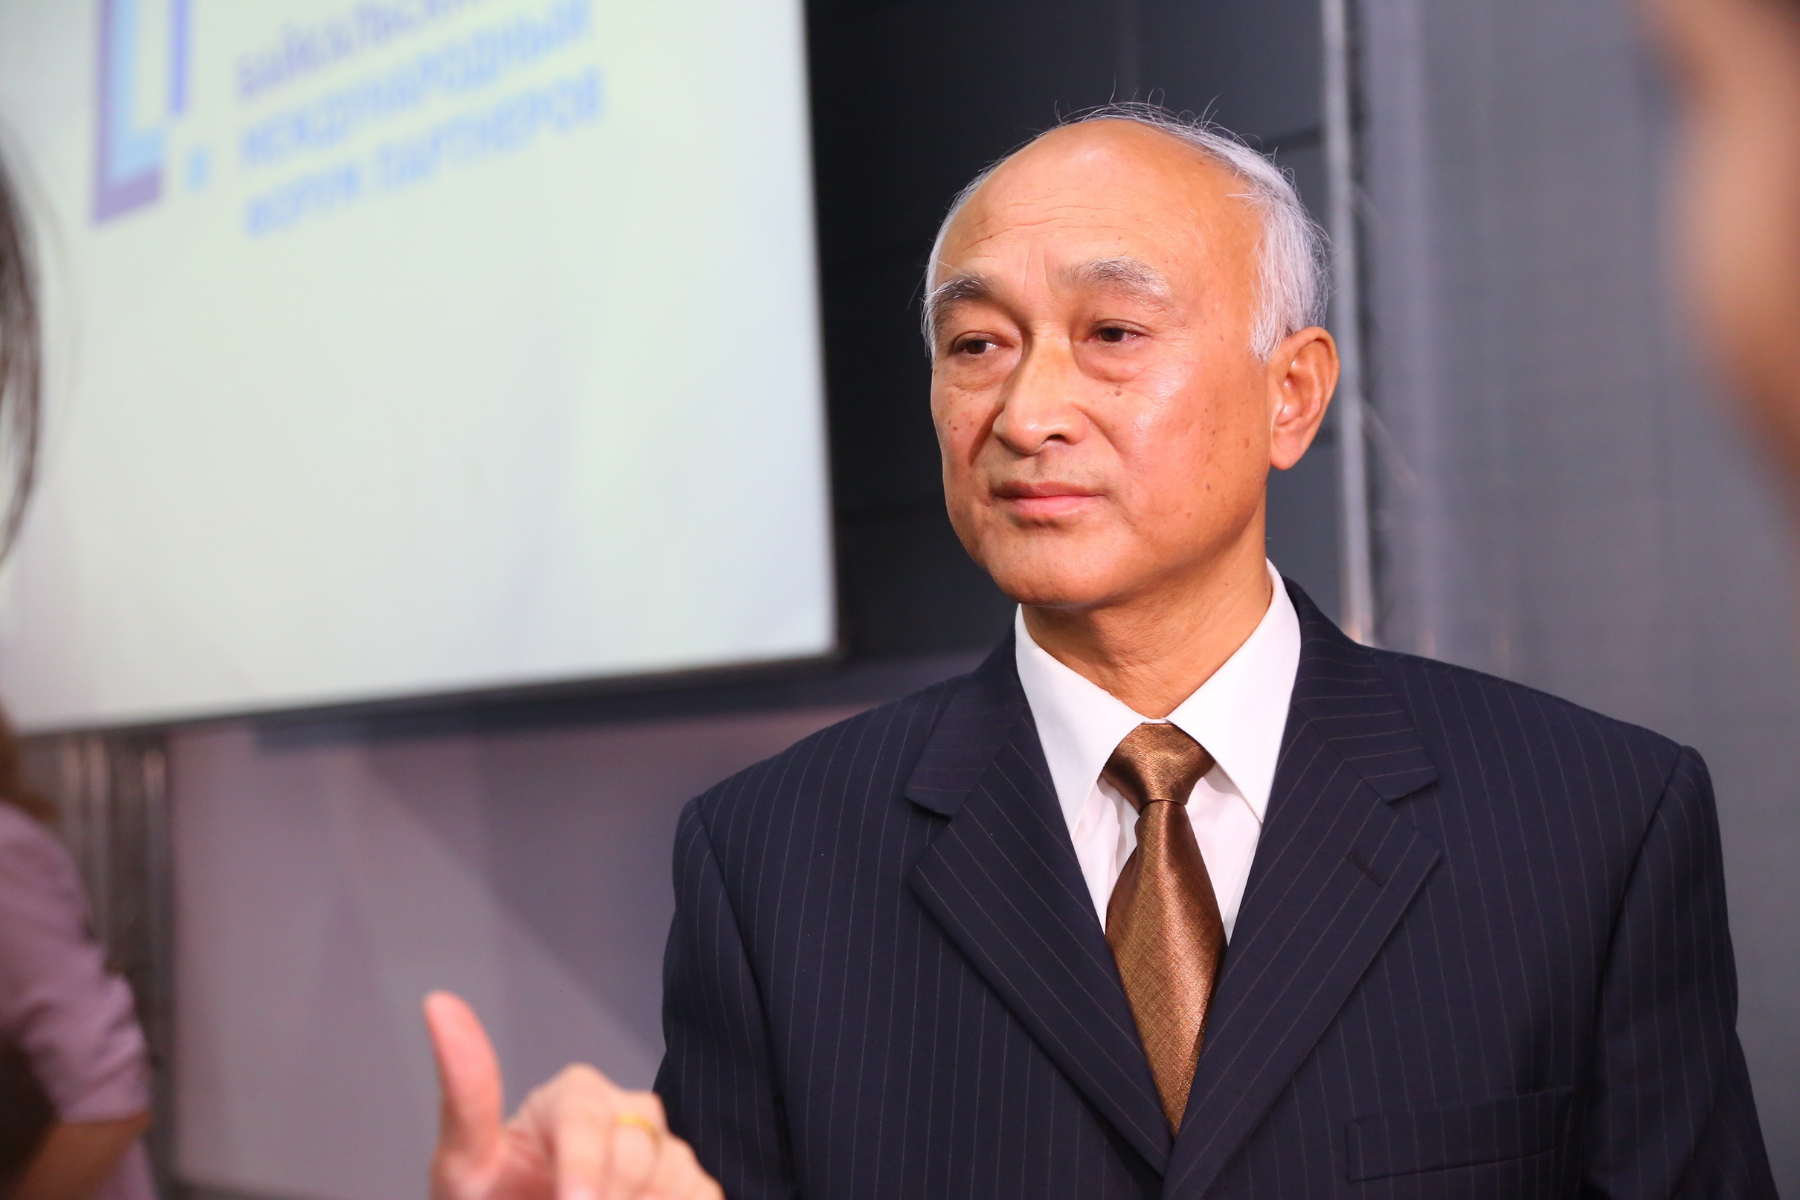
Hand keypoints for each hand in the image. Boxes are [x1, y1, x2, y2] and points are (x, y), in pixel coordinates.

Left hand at [425, 991, 721, 1199]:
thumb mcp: (466, 1162)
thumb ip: (466, 1092)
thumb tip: (438, 1001)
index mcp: (575, 1096)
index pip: (588, 1120)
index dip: (584, 1165)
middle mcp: (627, 1111)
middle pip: (636, 1150)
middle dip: (605, 1197)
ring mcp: (664, 1149)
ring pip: (675, 1172)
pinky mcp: (692, 1183)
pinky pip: (704, 1191)